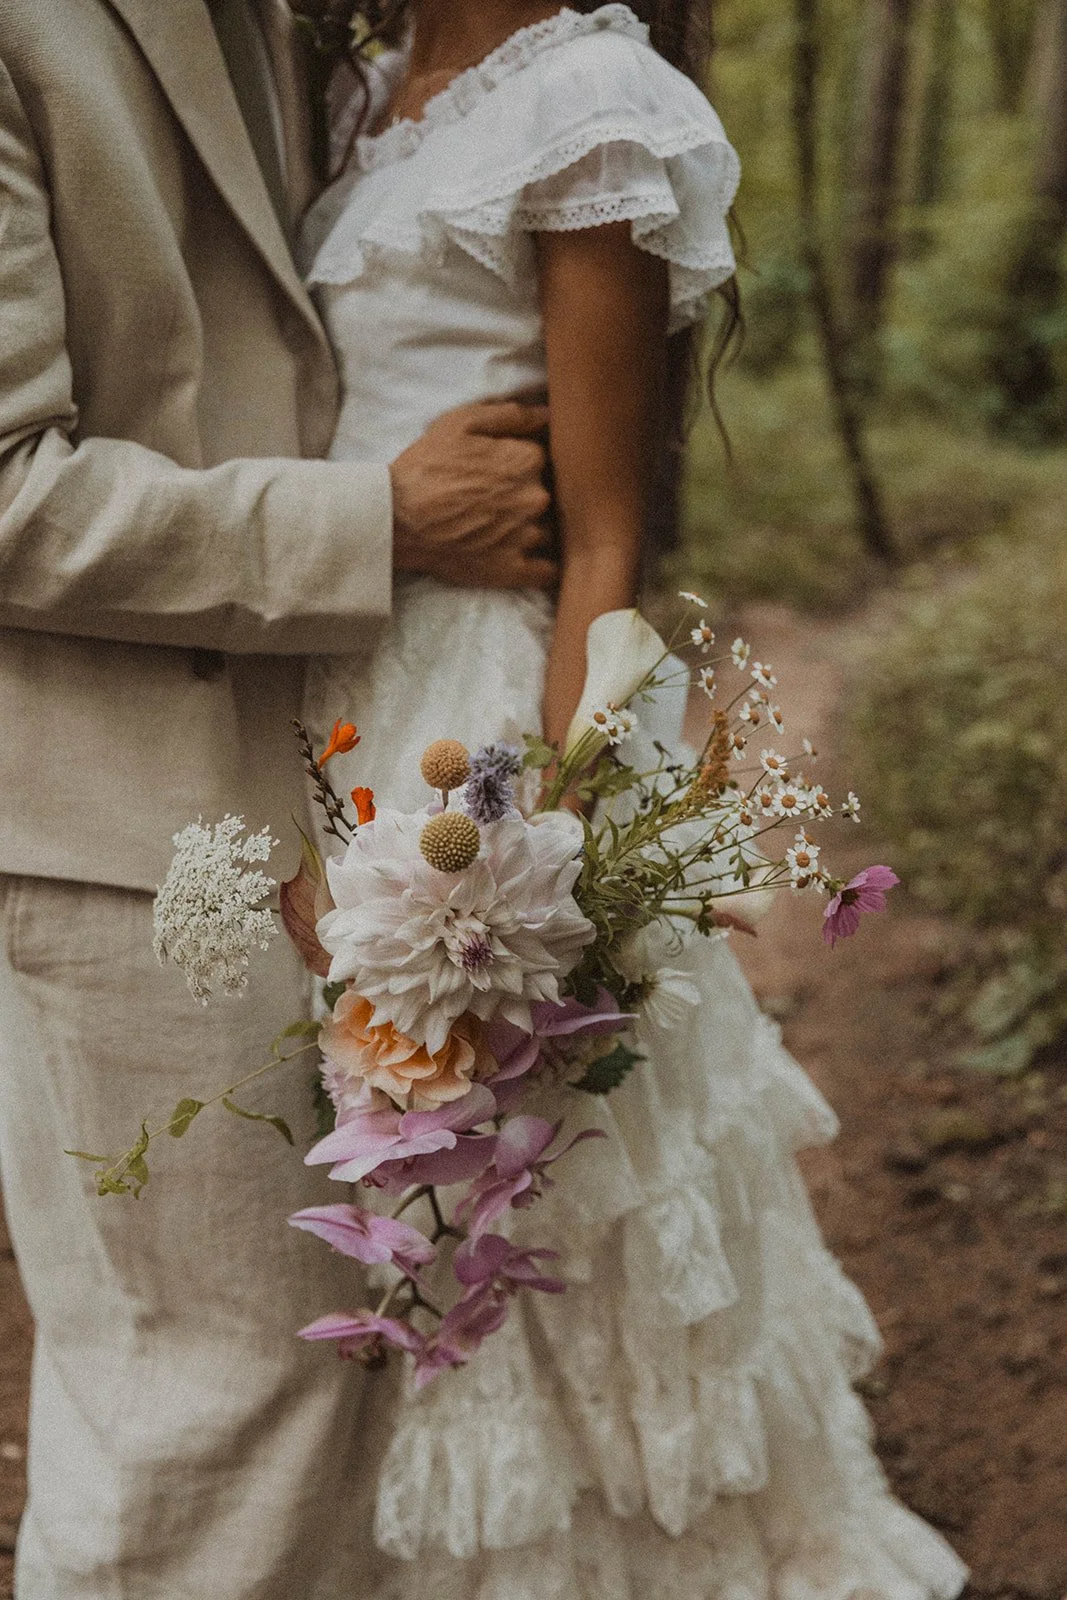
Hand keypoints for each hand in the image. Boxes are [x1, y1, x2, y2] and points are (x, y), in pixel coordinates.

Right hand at [389, 400, 556, 589]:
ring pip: (549, 530)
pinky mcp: (513, 569)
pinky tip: (527, 557)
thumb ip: (511, 415)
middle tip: (501, 498)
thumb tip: (549, 414)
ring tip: (503, 527)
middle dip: (530, 495)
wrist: (396, 519)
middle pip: (550, 494)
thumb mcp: (461, 423)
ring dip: (533, 528)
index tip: (505, 469)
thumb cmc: (426, 467)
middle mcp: (535, 498)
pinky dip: (543, 566)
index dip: (525, 462)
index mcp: (527, 460)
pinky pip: (548, 572)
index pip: (546, 458)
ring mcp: (526, 537)